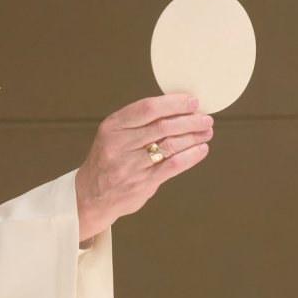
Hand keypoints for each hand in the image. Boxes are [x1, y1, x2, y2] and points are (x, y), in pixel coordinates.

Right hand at [75, 94, 212, 240]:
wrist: (90, 196)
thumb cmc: (108, 161)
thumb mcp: (113, 135)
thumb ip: (139, 123)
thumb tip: (177, 109)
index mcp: (113, 127)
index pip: (147, 108)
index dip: (174, 103)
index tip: (192, 101)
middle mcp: (120, 145)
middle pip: (163, 126)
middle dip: (190, 120)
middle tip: (205, 118)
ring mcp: (131, 166)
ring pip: (171, 145)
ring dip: (194, 137)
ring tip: (206, 132)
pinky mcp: (142, 183)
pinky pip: (173, 166)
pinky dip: (191, 156)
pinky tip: (201, 149)